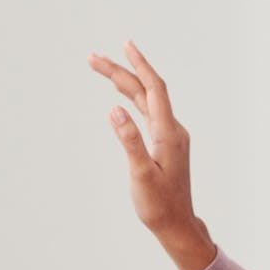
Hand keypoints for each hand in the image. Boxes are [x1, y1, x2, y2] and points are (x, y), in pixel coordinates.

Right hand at [88, 42, 216, 269]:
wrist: (177, 224)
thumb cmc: (158, 205)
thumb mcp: (141, 174)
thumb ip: (129, 140)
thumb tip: (115, 109)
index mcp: (168, 133)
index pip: (154, 89)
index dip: (139, 65)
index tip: (125, 45)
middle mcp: (172, 129)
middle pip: (146, 91)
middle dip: (120, 71)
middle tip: (93, 58)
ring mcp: (170, 136)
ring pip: (145, 100)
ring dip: (124, 83)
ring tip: (102, 68)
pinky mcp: (165, 143)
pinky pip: (148, 111)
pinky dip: (133, 98)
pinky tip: (122, 95)